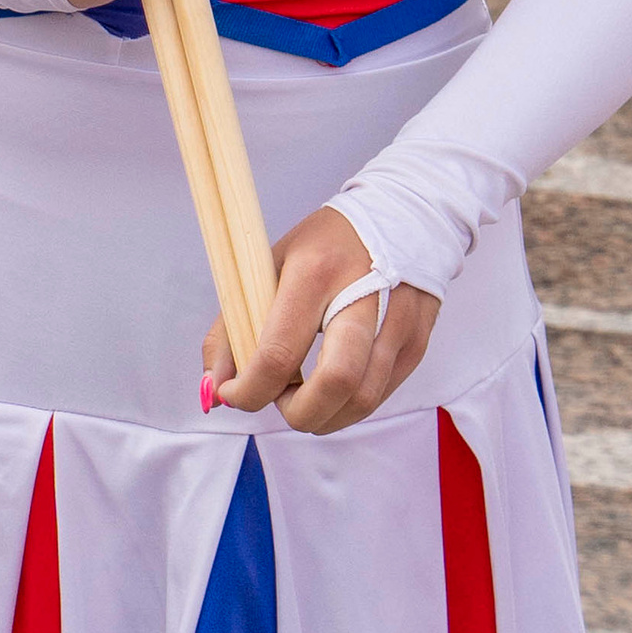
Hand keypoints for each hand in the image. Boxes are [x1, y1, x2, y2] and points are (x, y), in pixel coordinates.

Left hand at [206, 203, 441, 437]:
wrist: (404, 216)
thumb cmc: (325, 246)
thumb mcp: (269, 265)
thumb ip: (233, 327)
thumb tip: (215, 389)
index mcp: (315, 272)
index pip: (280, 351)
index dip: (251, 389)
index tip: (236, 393)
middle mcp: (362, 296)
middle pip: (336, 383)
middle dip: (299, 413)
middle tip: (280, 402)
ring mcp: (398, 322)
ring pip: (363, 400)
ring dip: (324, 416)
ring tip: (303, 397)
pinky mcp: (417, 342)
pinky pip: (380, 395)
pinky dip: (348, 406)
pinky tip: (331, 388)